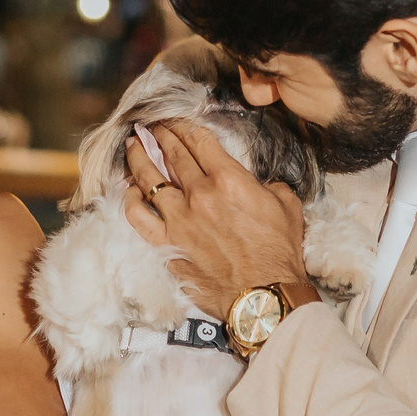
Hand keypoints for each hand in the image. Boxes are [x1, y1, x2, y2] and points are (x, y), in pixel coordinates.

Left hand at [122, 123, 317, 317]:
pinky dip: (130, 200)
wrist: (263, 296)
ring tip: (133, 147)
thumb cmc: (279, 254)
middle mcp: (200, 195)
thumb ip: (266, 185)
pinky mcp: (167, 245)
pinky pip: (137, 217)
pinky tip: (129, 191)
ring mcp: (179, 220)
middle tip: (150, 126)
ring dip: (138, 158)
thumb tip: (254, 183)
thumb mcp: (286, 205)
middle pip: (171, 155)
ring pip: (148, 180)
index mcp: (229, 180)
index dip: (182, 125)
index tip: (173, 119)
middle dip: (159, 135)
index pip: (198, 141)